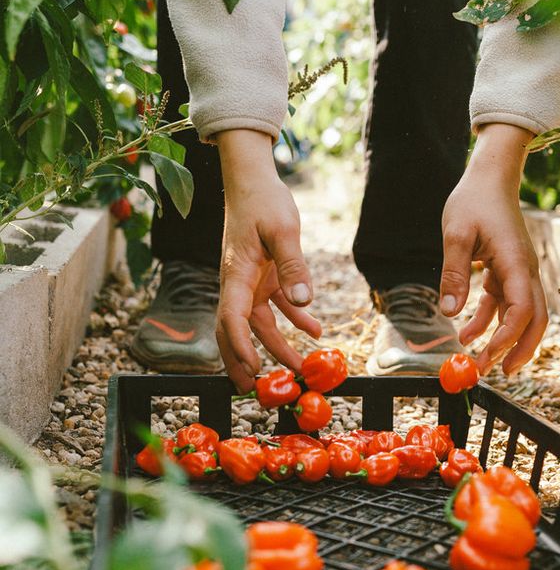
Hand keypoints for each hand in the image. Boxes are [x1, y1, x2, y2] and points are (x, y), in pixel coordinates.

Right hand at [215, 130, 320, 390]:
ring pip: (259, 323)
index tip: (251, 368)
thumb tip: (304, 303)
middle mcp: (238, 282)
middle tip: (255, 391)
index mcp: (236, 274)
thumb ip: (294, 267)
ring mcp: (251, 280)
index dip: (238, 347)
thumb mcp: (283, 230)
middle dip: (243, 361)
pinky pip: (278, 304)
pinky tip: (316, 331)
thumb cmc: (263, 200)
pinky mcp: (265, 274)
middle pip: (236, 331)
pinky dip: (295, 319)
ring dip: (275, 346)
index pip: (231, 318)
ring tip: (296, 369)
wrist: (253, 178)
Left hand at [440, 123, 547, 375]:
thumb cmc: (474, 200)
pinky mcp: (508, 270)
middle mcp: (525, 271)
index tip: (488, 356)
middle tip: (499, 373)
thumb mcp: (456, 233)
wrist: (489, 176)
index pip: (522, 310)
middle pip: (535, 320)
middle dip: (519, 349)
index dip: (508, 337)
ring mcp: (519, 272)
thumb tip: (450, 313)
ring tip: (480, 363)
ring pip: (521, 315)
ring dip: (503, 340)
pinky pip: (504, 303)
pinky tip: (466, 333)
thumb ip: (454, 273)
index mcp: (517, 262)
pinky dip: (489, 321)